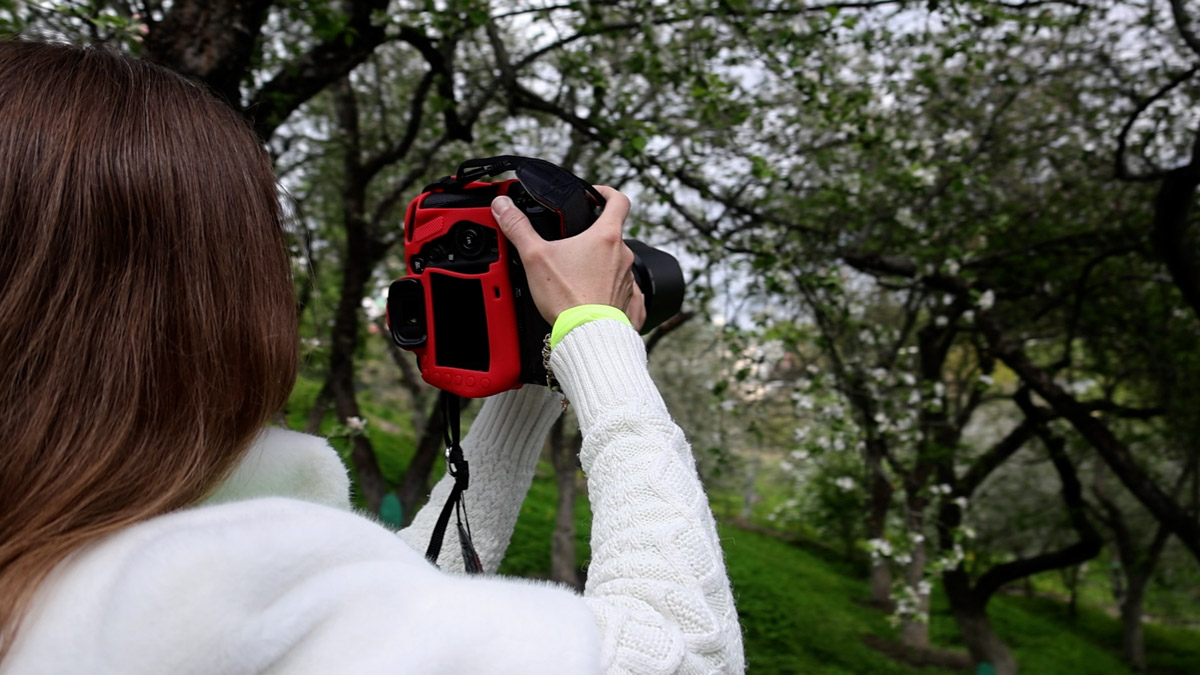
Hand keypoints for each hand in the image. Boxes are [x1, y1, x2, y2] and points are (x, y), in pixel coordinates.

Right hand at [492, 186, 644, 328]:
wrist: (587, 337)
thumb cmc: (568, 298)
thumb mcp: (535, 257)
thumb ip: (518, 228)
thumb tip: (503, 207)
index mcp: (606, 236)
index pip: (618, 200)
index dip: (607, 192)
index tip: (595, 194)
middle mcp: (623, 255)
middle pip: (612, 235)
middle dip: (592, 237)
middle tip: (571, 244)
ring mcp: (628, 280)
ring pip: (615, 263)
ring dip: (599, 265)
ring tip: (575, 275)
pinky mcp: (628, 302)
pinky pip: (622, 291)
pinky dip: (608, 290)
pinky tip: (592, 297)